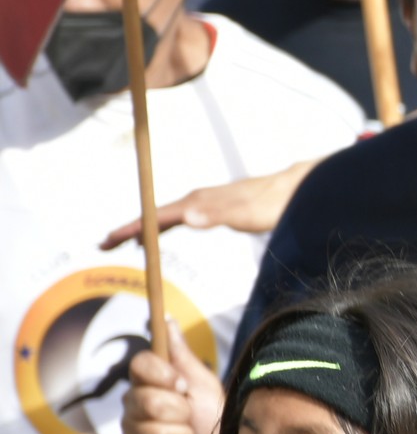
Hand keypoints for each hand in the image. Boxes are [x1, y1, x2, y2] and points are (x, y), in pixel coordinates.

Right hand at [100, 160, 316, 248]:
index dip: (131, 228)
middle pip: (154, 214)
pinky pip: (180, 216)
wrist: (295, 189)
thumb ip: (216, 215)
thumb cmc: (273, 203)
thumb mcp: (246, 214)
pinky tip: (163, 233)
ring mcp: (206, 201)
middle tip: (104, 244)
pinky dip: (164, 225)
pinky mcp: (216, 206)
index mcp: (198, 202)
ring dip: (144, 227)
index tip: (108, 240)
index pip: (156, 216)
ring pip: (165, 215)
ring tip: (123, 241)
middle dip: (128, 228)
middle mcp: (197, 199)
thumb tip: (186, 219)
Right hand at [121, 323, 225, 433]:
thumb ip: (181, 355)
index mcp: (148, 385)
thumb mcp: (202, 383)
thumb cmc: (213, 417)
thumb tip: (167, 320)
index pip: (139, 365)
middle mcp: (133, 409)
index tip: (182, 385)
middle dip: (180, 412)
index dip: (163, 376)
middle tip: (190, 418)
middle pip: (148, 401)